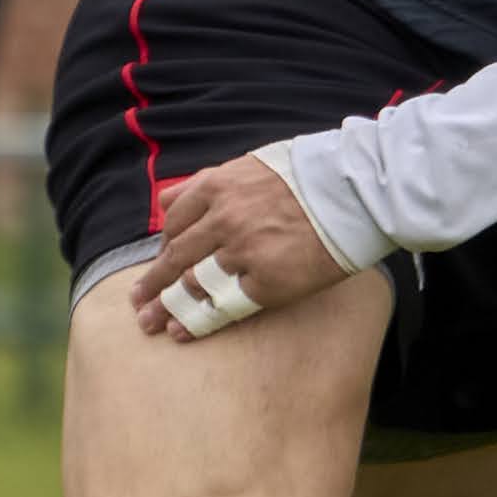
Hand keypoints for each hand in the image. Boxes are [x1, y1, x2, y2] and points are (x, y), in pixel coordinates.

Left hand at [132, 151, 354, 338]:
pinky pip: (222, 306)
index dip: (163, 247)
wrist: (358, 192)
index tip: (159, 263)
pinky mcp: (266, 282)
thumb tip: (166, 199)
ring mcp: (243, 252)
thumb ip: (208, 181)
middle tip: (137, 302)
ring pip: (192, 284)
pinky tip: (181, 332)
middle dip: (153, 283)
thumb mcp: (252, 164)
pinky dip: (197, 321)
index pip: (175, 222)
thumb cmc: (310, 177)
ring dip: (167, 306)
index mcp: (219, 187)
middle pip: (176, 257)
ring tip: (151, 324)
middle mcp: (223, 219)